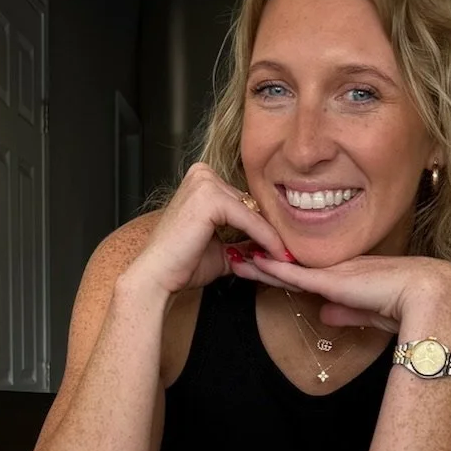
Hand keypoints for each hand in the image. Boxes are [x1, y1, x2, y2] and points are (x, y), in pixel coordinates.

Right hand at [123, 163, 291, 302]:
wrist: (157, 277)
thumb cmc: (182, 264)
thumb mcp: (222, 249)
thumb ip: (245, 243)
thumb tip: (275, 247)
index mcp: (202, 180)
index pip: (244, 202)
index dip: (265, 227)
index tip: (286, 248)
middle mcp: (202, 174)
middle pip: (250, 205)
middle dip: (271, 231)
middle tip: (293, 254)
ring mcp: (205, 182)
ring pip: (253, 213)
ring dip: (272, 237)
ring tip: (290, 258)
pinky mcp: (210, 197)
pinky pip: (249, 219)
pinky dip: (266, 238)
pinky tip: (278, 255)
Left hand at [228, 248, 450, 337]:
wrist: (429, 295)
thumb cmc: (409, 306)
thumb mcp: (369, 312)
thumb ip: (347, 312)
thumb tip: (325, 315)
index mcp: (346, 276)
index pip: (306, 271)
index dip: (282, 267)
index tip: (260, 262)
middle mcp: (336, 269)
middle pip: (291, 263)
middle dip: (263, 258)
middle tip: (237, 250)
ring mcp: (333, 272)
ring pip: (287, 265)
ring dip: (259, 262)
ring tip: (233, 255)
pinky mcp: (333, 280)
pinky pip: (296, 273)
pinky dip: (273, 269)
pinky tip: (253, 262)